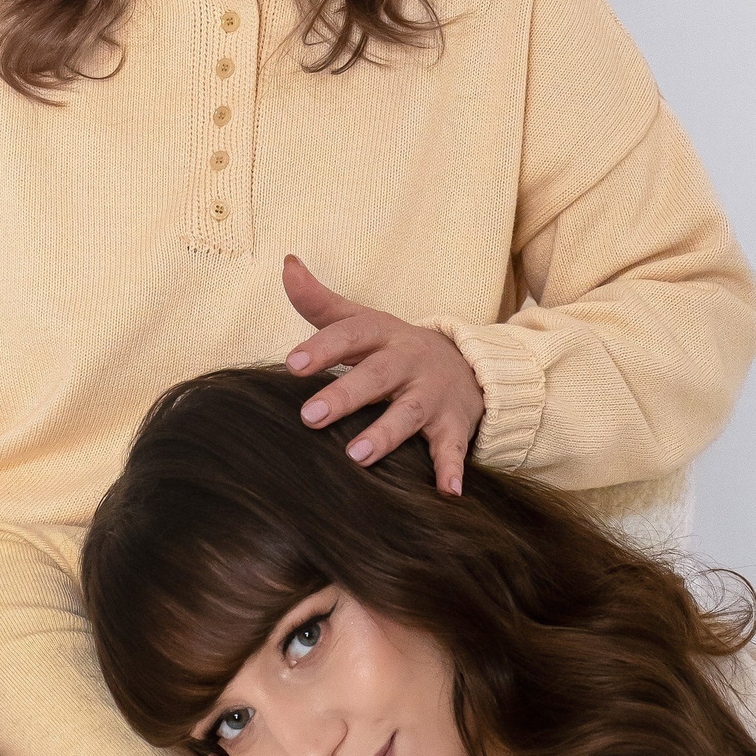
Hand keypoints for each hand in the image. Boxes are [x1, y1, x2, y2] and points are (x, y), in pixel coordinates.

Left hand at [282, 254, 484, 494]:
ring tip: (357, 456)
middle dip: (345, 395)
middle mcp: (409, 361)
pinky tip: (447, 491)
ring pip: (410, 413)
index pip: (351, 334)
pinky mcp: (455, 423)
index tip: (291, 363)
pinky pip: (454, 446)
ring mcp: (434, 393)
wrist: (468, 365)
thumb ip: (321, 301)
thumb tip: (287, 264)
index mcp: (383, 334)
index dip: (322, 348)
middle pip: (377, 376)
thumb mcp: (363, 321)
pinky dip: (452, 467)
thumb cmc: (395, 348)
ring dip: (386, 434)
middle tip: (309, 417)